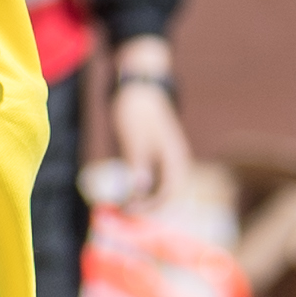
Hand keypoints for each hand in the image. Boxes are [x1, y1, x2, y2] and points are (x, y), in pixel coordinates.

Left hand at [88, 69, 192, 209]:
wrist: (139, 86)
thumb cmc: (137, 110)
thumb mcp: (134, 137)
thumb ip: (138, 162)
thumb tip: (141, 189)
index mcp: (174, 157)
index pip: (168, 192)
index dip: (150, 205)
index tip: (128, 208)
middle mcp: (174, 160)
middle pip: (165, 193)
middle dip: (146, 205)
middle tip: (123, 210)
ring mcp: (166, 158)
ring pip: (158, 187)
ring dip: (142, 197)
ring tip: (120, 202)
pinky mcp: (155, 155)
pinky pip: (150, 177)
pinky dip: (139, 186)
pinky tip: (123, 188)